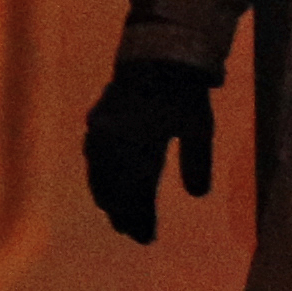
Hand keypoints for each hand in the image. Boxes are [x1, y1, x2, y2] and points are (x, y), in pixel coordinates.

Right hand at [81, 59, 217, 243]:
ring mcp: (102, 130)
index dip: (140, 216)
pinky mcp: (98, 119)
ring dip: (107, 196)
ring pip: (99, 173)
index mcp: (138, 145)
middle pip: (114, 187)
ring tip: (115, 216)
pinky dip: (97, 174)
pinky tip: (101, 183)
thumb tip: (197, 195)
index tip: (146, 238)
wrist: (158, 52)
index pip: (136, 193)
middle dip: (123, 212)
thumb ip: (197, 160)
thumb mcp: (199, 126)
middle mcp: (115, 141)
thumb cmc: (183, 91)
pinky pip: (92, 155)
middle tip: (131, 233)